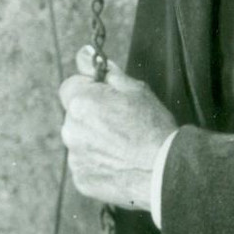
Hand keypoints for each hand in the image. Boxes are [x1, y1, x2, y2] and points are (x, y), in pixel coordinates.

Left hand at [59, 47, 176, 212]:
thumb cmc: (152, 126)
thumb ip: (104, 70)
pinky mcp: (81, 180)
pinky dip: (97, 162)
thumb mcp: (134, 88)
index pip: (70, 87)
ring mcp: (74, 158)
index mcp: (81, 103)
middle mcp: (70, 130)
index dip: (89, 89)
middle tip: (120, 122)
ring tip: (122, 145)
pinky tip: (119, 162)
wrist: (163, 171)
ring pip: (79, 140)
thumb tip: (83, 53)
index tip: (107, 97)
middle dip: (91, 115)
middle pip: (74, 115)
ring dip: (93, 139)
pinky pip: (84, 164)